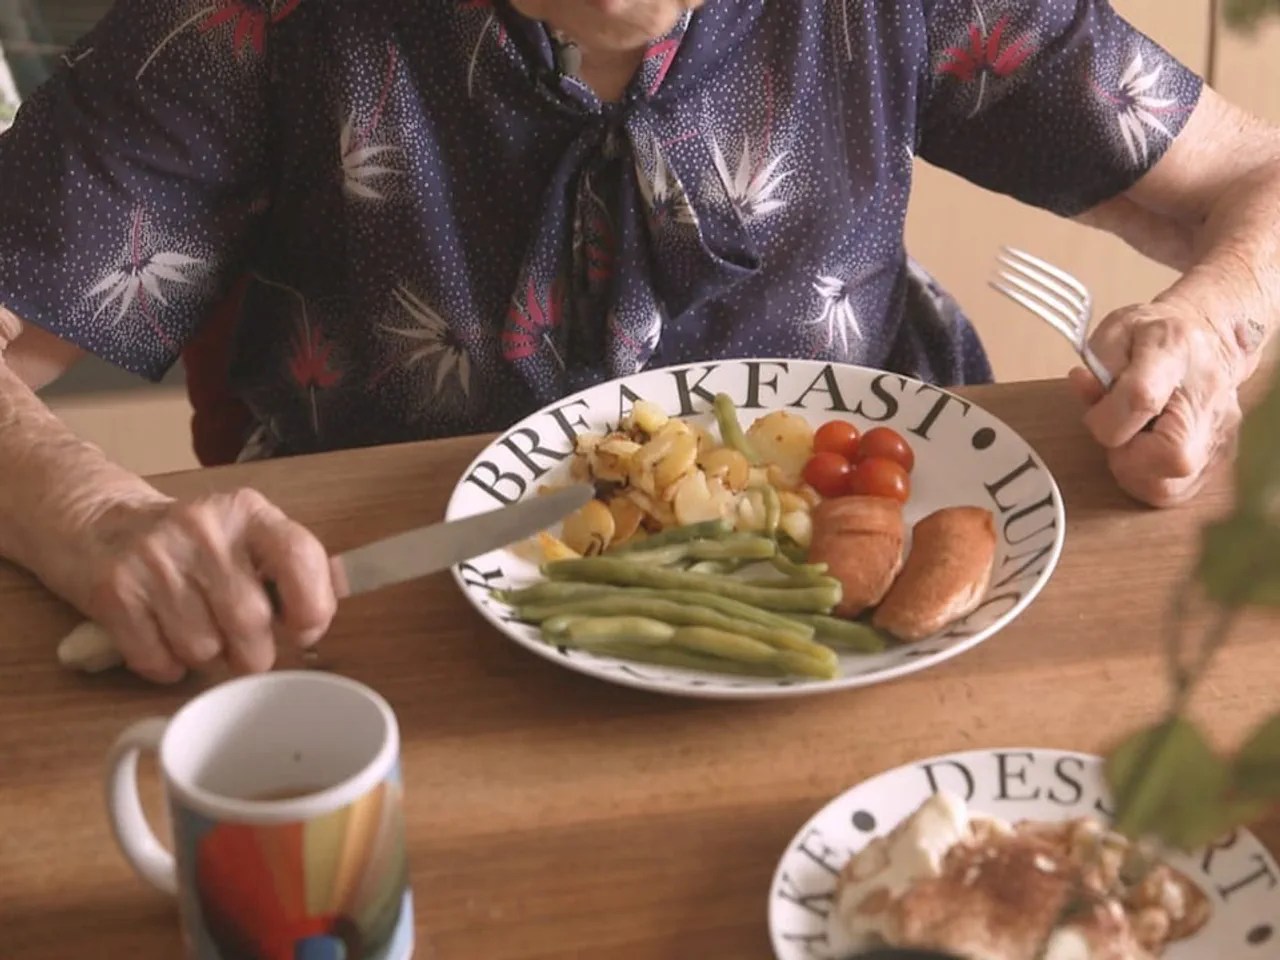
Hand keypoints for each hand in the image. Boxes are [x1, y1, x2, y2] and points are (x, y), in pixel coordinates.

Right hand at [71, 489, 338, 682]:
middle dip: (254, 652)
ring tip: (196, 629)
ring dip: (207, 657)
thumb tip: (332, 602)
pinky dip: (167, 666)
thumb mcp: (249, 534)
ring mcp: (155, 559)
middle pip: (250, 623)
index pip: (300, 557)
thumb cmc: (194, 544)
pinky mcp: (114, 592)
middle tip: (244, 646)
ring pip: (204, 649)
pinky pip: (159, 661)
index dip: (313, 608)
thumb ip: (295, 566)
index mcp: (249, 513)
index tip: (303, 630)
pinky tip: (163, 638)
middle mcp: (203, 529)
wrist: (99, 525)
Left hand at [1067, 298, 1242, 507]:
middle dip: (1125, 456)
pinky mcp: (1220, 456)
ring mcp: (1219, 432)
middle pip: (1172, 457)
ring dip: (1134, 474)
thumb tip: (1084, 385)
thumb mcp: (1114, 331)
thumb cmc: (1152, 335)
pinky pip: (1178, 491)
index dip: (1107, 416)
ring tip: (1130, 443)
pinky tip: (1145, 454)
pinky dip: (1150, 481)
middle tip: (1118, 433)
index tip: (1097, 410)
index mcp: (1174, 354)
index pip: (1141, 398)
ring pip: (1172, 487)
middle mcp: (1207, 398)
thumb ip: (1096, 364)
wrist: (1207, 337)